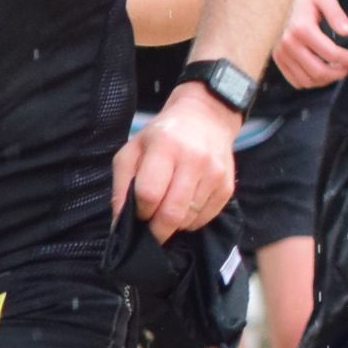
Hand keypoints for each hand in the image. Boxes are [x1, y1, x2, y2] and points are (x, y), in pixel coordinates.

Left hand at [110, 84, 238, 238]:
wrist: (206, 117)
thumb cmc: (162, 136)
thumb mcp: (132, 150)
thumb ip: (121, 185)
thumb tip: (119, 224)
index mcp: (165, 147)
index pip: (149, 194)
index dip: (139, 211)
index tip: (137, 213)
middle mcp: (194, 160)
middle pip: (172, 213)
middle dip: (156, 231)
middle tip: (149, 231)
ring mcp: (214, 174)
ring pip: (189, 219)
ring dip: (174, 225)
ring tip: (167, 212)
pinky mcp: (227, 186)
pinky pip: (206, 218)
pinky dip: (191, 221)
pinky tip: (184, 209)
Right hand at [273, 0, 347, 88]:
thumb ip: (337, 14)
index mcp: (302, 29)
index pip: (332, 54)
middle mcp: (288, 44)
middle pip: (319, 72)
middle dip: (340, 73)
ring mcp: (280, 53)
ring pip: (307, 80)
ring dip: (327, 80)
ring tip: (338, 69)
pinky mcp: (277, 58)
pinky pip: (295, 80)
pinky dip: (312, 81)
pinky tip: (322, 71)